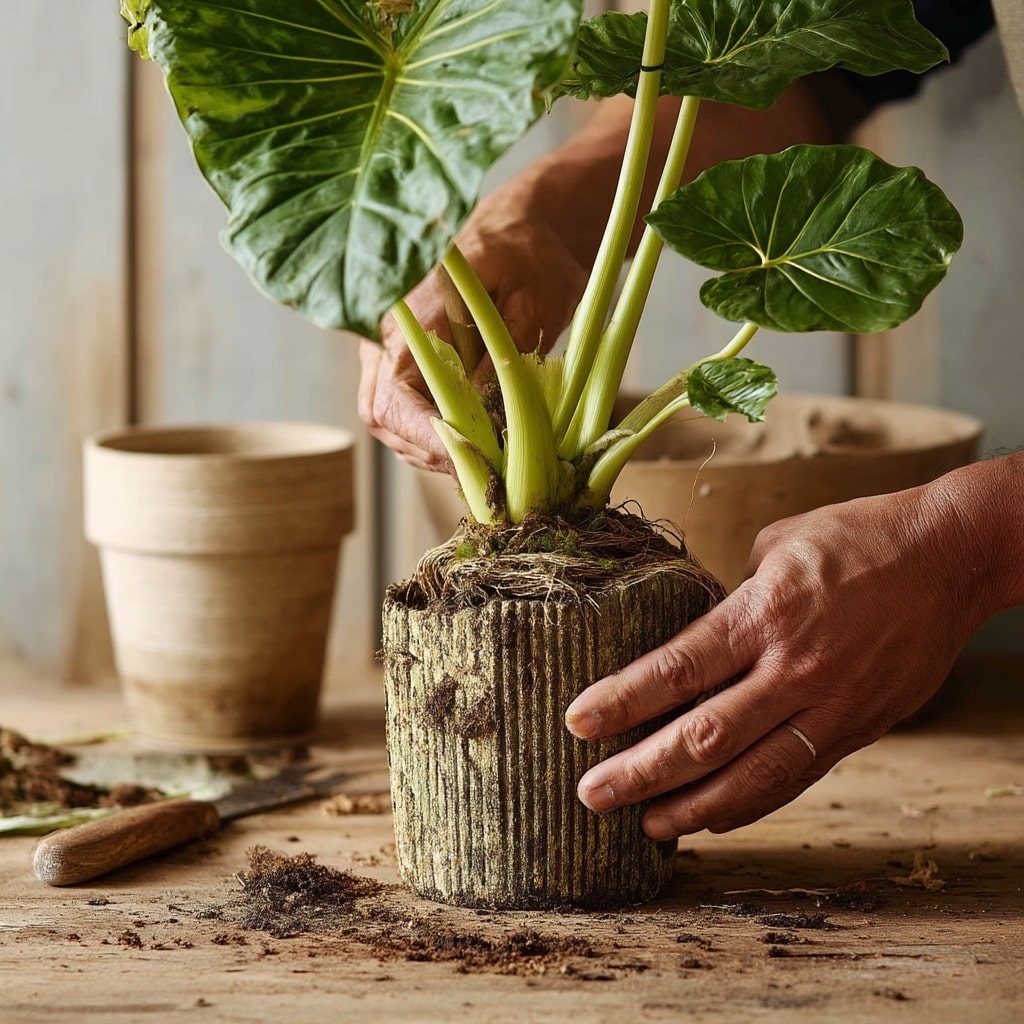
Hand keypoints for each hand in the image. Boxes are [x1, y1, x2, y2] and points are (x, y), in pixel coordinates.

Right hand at [358, 196, 588, 470]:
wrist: (520, 229)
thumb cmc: (533, 255)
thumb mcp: (536, 296)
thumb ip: (506, 351)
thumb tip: (484, 412)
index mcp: (412, 311)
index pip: (396, 391)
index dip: (427, 436)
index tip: (468, 462)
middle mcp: (387, 332)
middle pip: (381, 413)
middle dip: (428, 451)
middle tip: (482, 476)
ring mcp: (388, 348)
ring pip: (387, 419)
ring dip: (429, 450)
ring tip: (482, 467)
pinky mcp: (402, 362)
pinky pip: (402, 412)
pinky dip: (432, 438)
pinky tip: (474, 448)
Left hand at [565, 479, 1001, 838]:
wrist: (949, 557)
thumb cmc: (857, 538)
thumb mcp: (777, 545)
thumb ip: (731, 597)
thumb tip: (696, 634)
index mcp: (764, 613)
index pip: (677, 669)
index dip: (622, 701)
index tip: (577, 722)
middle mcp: (794, 668)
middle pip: (704, 737)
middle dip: (640, 772)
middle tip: (590, 794)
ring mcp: (831, 705)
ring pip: (752, 776)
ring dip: (692, 807)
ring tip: (645, 825)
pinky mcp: (859, 728)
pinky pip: (796, 777)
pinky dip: (750, 804)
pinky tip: (712, 817)